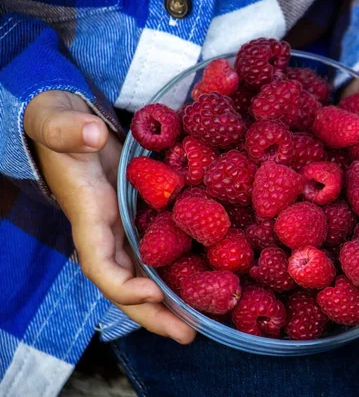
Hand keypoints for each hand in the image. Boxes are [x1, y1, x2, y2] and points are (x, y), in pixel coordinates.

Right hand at [24, 91, 194, 343]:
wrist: (70, 127)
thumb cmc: (61, 127)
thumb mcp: (57, 121)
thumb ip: (69, 129)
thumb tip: (91, 135)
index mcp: (88, 218)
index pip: (100, 265)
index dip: (124, 284)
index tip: (154, 291)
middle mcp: (105, 235)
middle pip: (127, 286)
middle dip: (154, 314)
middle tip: (187, 335)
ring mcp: (123, 232)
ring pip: (145, 277)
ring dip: (169, 304)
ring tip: (199, 325)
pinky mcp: (140, 222)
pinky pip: (158, 256)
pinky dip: (176, 275)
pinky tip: (202, 288)